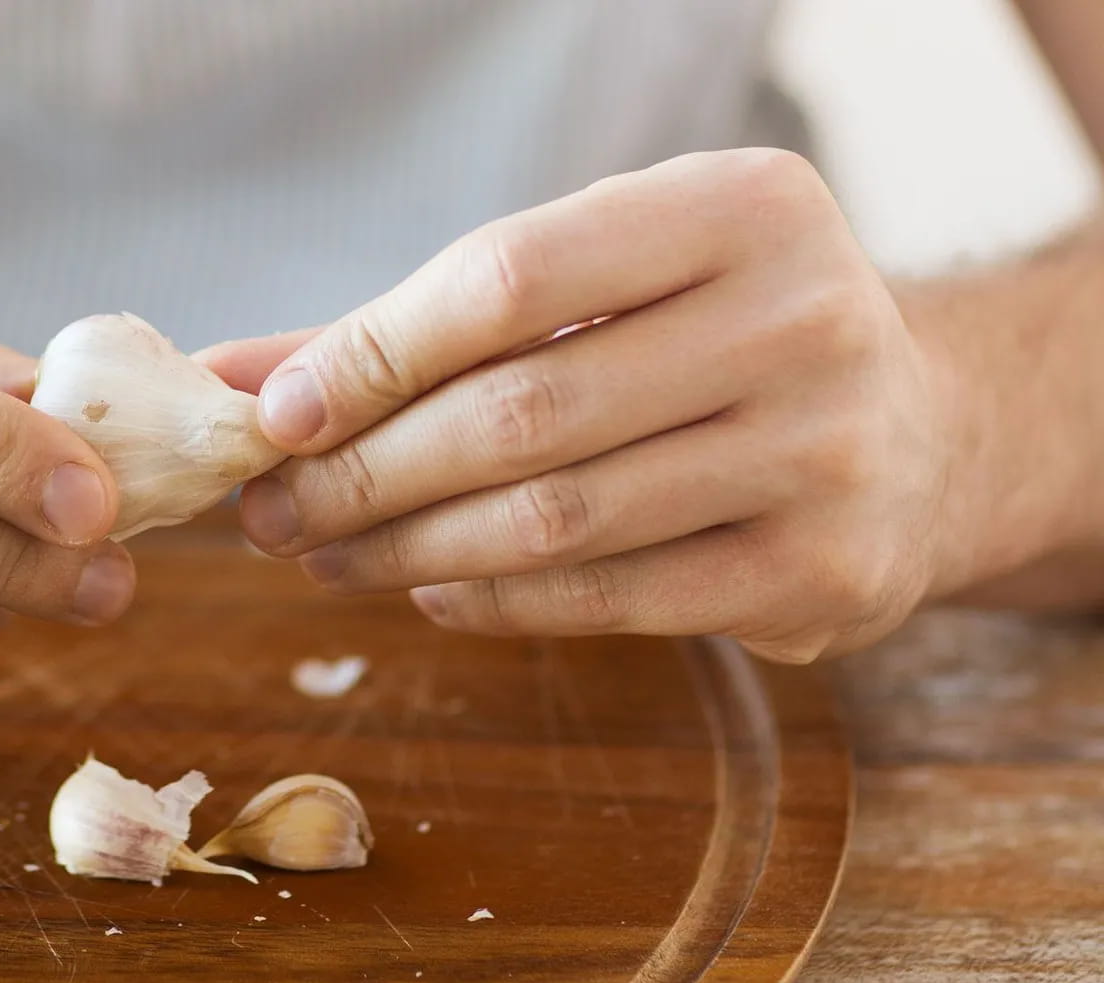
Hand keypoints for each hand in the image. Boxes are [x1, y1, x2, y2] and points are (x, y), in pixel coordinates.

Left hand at [204, 149, 961, 662]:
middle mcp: (802, 315)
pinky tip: (429, 590)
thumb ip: (425, 327)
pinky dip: (494, 603)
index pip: (509, 278)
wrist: (922, 432)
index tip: (271, 416)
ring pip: (554, 519)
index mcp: (739, 206)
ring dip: (406, 550)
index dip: (371, 354)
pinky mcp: (822, 569)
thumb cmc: (711, 339)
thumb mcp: (602, 287)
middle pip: (519, 413)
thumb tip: (233, 379)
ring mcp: (824, 450)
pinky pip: (610, 598)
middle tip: (271, 512)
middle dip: (364, 474)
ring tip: (324, 555)